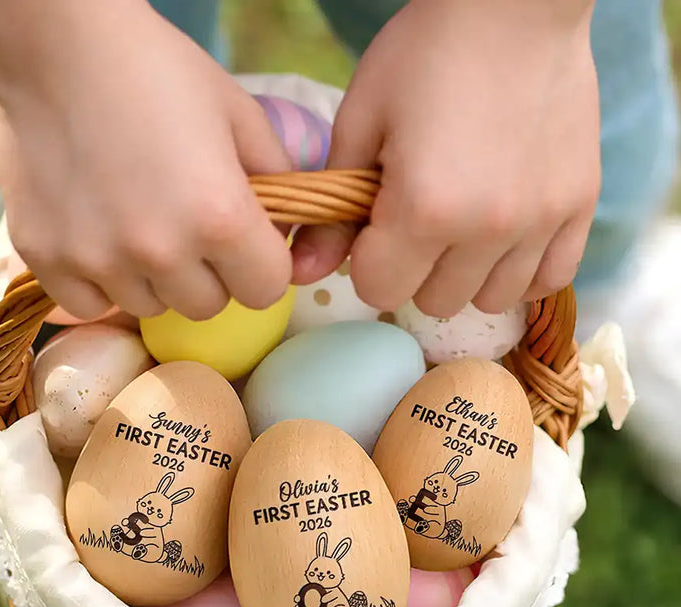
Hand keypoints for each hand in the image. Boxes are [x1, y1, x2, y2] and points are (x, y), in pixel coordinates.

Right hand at [0, 0, 292, 319]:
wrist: (55, 42)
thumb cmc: (156, 71)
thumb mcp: (239, 115)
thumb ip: (278, 181)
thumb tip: (287, 233)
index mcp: (220, 217)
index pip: (266, 291)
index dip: (262, 267)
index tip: (245, 246)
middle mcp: (162, 252)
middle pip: (208, 306)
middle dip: (209, 275)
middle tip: (188, 229)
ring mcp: (99, 260)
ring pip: (151, 307)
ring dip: (154, 280)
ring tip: (136, 223)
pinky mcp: (46, 258)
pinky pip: (91, 305)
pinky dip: (100, 283)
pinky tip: (98, 239)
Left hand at [292, 0, 600, 315]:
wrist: (515, 2)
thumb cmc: (425, 55)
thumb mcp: (359, 123)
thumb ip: (330, 212)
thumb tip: (302, 272)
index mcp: (424, 210)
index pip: (380, 290)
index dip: (369, 263)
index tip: (375, 228)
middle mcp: (486, 229)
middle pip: (434, 302)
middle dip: (414, 272)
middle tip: (417, 222)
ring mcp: (539, 221)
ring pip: (491, 300)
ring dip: (466, 277)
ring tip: (462, 230)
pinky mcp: (579, 205)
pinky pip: (550, 279)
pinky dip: (522, 271)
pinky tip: (505, 241)